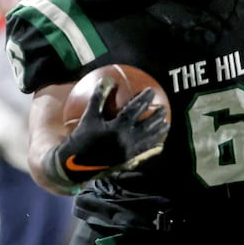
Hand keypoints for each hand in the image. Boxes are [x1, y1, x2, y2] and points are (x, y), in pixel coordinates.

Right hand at [51, 81, 169, 184]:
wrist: (76, 164)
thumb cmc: (81, 138)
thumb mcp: (88, 117)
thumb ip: (98, 98)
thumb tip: (106, 80)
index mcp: (117, 128)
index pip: (135, 111)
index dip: (144, 100)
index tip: (151, 91)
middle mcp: (126, 141)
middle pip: (147, 127)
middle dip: (157, 117)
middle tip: (164, 108)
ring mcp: (128, 152)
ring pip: (148, 141)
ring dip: (159, 132)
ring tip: (166, 125)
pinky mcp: (127, 161)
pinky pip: (144, 152)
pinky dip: (152, 146)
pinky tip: (158, 143)